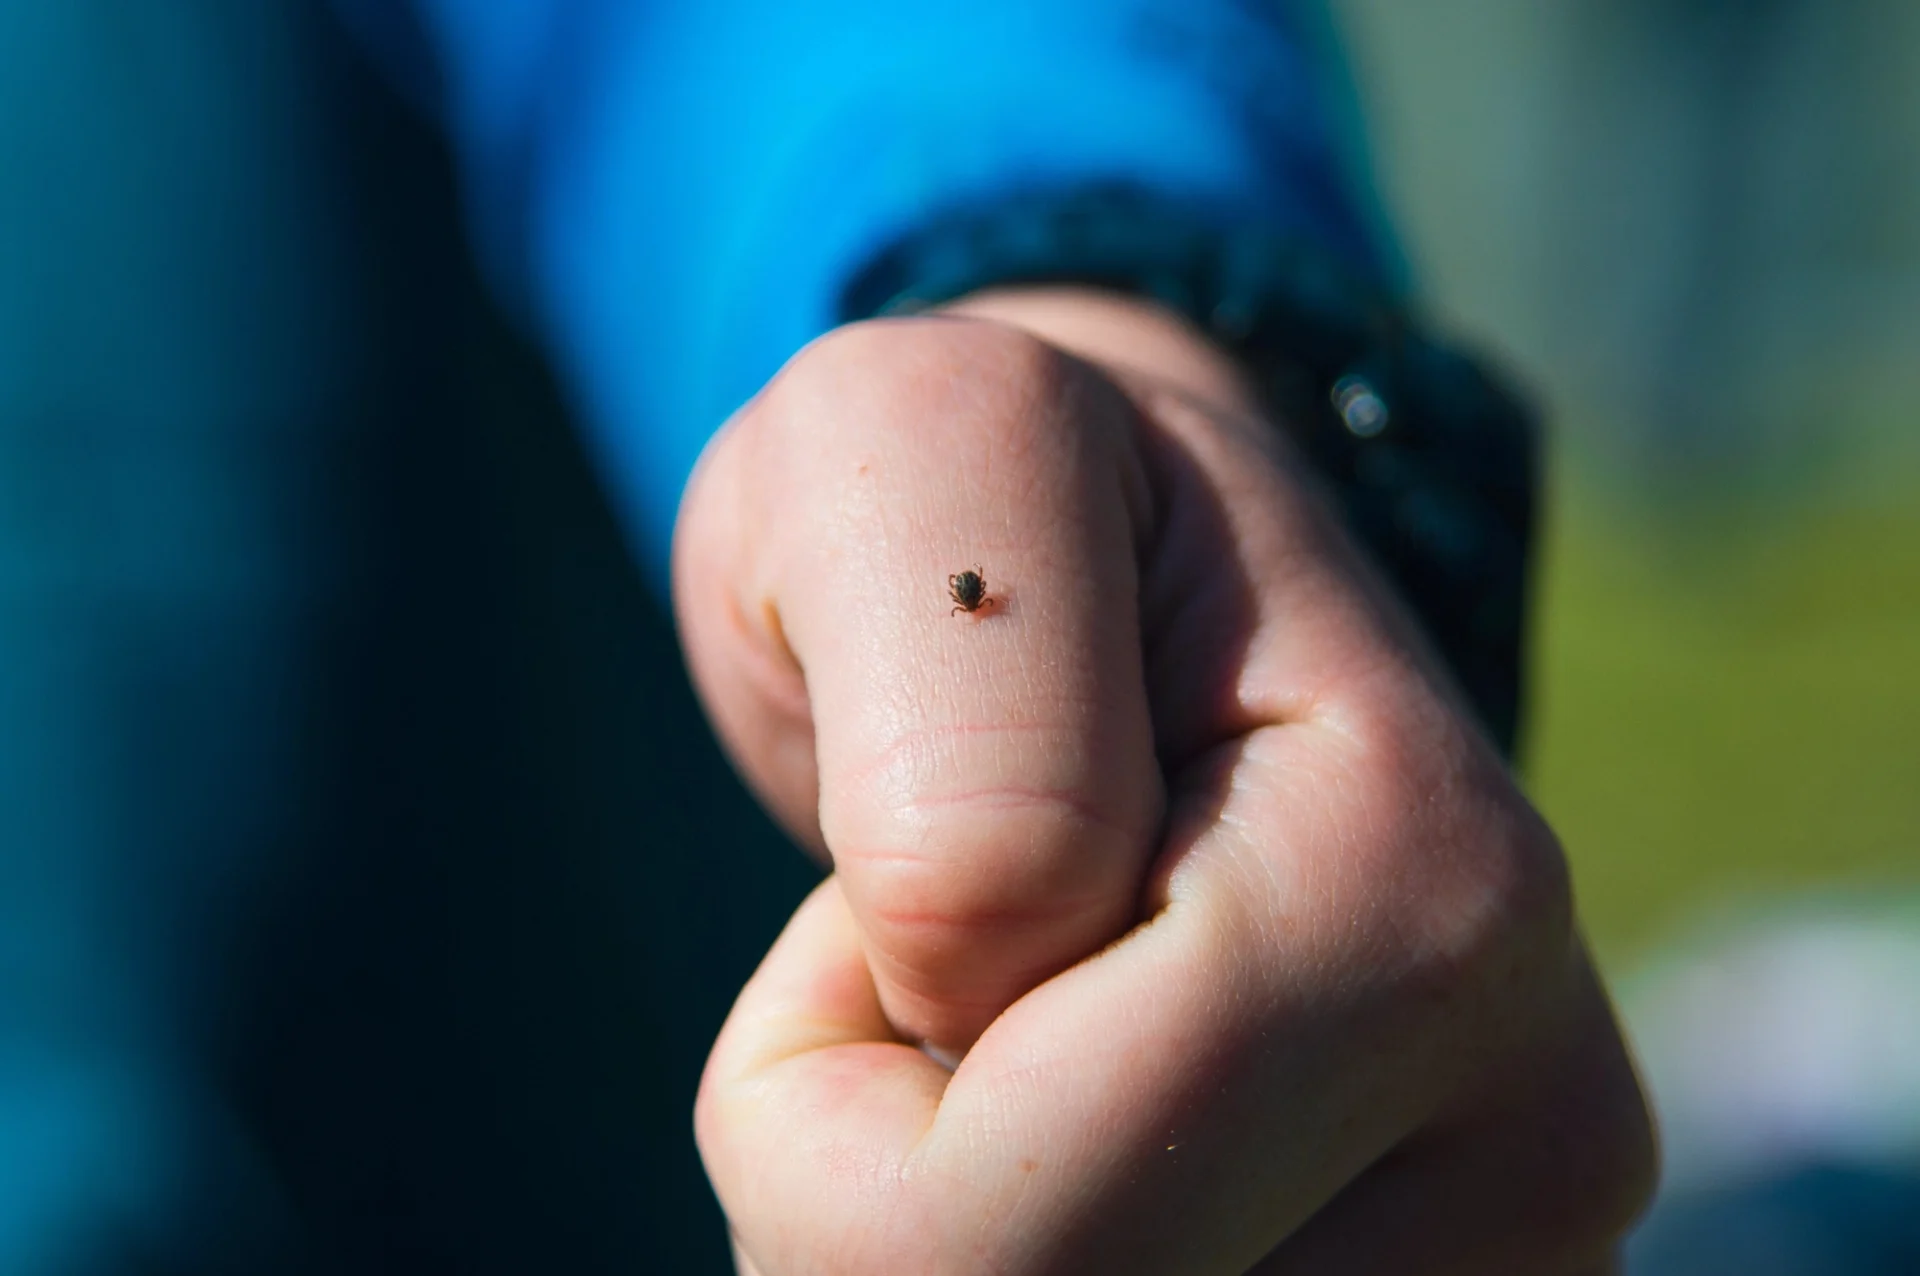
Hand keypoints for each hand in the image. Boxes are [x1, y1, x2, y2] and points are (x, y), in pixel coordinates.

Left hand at [675, 288, 1654, 1273]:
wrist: (1153, 575)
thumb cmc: (1004, 505)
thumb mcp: (919, 451)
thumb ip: (961, 672)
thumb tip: (1002, 986)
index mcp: (1421, 891)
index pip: (984, 1227)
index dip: (821, 1083)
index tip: (886, 882)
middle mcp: (1536, 1115)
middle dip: (885, 1184)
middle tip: (936, 976)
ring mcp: (1509, 1238)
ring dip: (959, 1216)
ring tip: (1034, 1027)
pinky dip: (1037, 1248)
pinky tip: (1106, 1125)